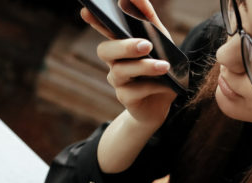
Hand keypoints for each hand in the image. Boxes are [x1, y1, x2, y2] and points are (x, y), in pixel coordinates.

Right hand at [81, 1, 177, 127]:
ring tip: (164, 66)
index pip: (105, 29)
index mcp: (120, 44)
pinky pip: (134, 91)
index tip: (87, 11)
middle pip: (106, 51)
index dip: (95, 21)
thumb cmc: (160, 67)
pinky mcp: (125, 99)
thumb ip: (149, 19)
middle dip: (124, 46)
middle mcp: (114, 62)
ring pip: (121, 71)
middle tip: (146, 45)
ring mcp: (118, 81)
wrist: (164, 102)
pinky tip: (163, 85)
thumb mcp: (161, 41)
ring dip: (143, 67)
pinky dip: (151, 86)